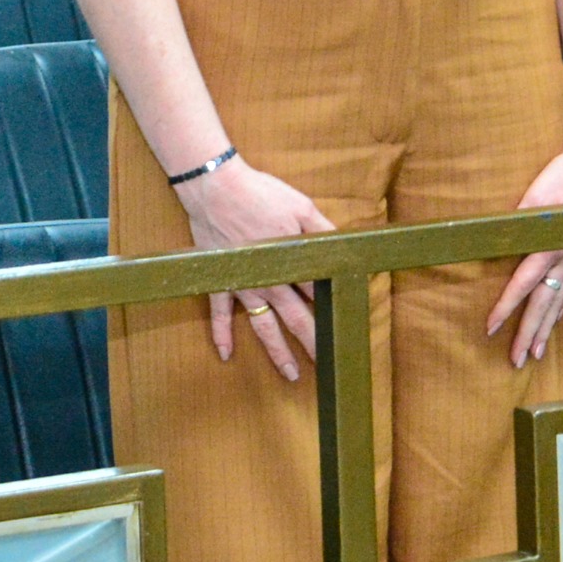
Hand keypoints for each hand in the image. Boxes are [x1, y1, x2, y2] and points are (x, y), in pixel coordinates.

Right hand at [179, 156, 339, 382]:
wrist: (215, 187)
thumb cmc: (261, 194)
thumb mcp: (302, 207)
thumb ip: (323, 231)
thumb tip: (344, 250)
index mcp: (292, 264)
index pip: (319, 296)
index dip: (334, 312)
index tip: (347, 330)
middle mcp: (269, 283)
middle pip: (296, 320)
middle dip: (313, 343)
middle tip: (327, 367)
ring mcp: (242, 285)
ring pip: (263, 326)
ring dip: (277, 351)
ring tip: (290, 374)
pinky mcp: (219, 281)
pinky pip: (218, 314)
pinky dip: (221, 334)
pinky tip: (226, 354)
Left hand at [486, 116, 562, 369]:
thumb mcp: (533, 195)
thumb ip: (516, 223)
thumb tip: (494, 243)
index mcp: (548, 245)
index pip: (523, 284)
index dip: (506, 308)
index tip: (489, 329)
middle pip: (543, 304)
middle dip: (529, 333)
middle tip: (516, 361)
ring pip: (559, 301)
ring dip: (546, 329)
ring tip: (535, 353)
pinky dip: (561, 309)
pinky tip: (555, 321)